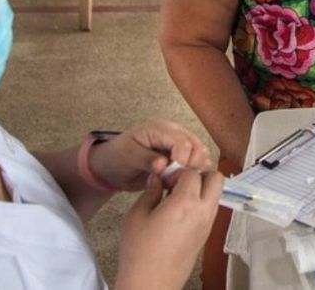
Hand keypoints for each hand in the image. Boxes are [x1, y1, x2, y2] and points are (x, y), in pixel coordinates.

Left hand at [90, 120, 212, 191]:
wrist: (113, 167)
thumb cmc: (118, 157)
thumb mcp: (128, 157)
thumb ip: (146, 160)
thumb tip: (163, 165)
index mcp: (161, 129)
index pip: (182, 142)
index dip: (182, 160)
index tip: (172, 177)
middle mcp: (176, 134)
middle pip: (198, 148)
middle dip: (191, 167)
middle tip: (174, 182)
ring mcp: (181, 146)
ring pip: (201, 157)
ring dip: (194, 172)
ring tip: (177, 183)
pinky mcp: (183, 159)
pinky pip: (197, 166)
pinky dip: (194, 176)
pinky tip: (182, 185)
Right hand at [116, 171, 223, 289]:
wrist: (150, 283)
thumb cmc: (139, 251)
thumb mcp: (137, 215)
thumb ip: (150, 192)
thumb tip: (157, 179)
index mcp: (186, 203)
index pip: (193, 172)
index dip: (178, 170)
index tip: (165, 178)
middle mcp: (202, 211)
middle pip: (216, 178)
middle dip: (200, 173)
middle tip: (178, 181)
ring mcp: (207, 225)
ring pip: (216, 194)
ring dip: (202, 188)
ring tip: (177, 197)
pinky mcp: (205, 236)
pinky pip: (210, 210)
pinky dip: (201, 203)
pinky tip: (179, 211)